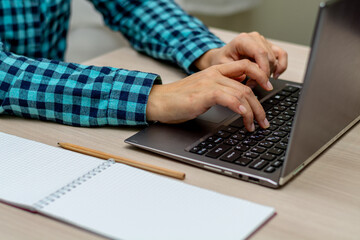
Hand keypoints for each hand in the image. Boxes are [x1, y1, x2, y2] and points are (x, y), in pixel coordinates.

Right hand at [146, 60, 270, 130]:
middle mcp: (215, 74)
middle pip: (248, 84)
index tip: (268, 88)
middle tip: (264, 120)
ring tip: (255, 126)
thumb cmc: (179, 100)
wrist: (159, 101)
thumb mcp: (203, 92)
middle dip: (260, 105)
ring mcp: (210, 82)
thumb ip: (219, 92)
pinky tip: (244, 117)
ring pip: (242, 93)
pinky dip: (240, 108)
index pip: (245, 66)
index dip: (260, 75)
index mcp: (215, 71)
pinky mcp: (205, 93)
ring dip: (253, 112)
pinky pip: (229, 98)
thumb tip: (238, 104)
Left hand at [194, 32, 287, 86]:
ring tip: (257, 81)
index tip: (263, 82)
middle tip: (252, 84)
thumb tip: (247, 77)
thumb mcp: (223, 67)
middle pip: (269, 57)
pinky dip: (281, 66)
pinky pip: (282, 55)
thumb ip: (235, 71)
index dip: (264, 69)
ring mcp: (263, 41)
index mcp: (243, 40)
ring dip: (269, 73)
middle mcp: (255, 38)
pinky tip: (274, 75)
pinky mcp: (269, 46)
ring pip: (275, 59)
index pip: (260, 53)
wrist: (221, 57)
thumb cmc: (221, 61)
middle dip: (264, 74)